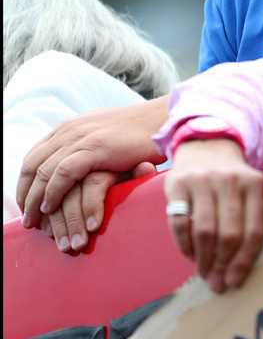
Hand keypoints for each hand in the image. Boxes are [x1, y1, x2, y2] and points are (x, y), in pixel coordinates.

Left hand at [16, 97, 169, 237]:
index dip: (25, 183)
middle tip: (27, 219)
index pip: (33, 156)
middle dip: (25, 195)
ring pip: (42, 172)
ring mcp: (80, 138)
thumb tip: (76, 165)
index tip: (27, 204)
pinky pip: (62, 174)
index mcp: (69, 128)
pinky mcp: (94, 148)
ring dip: (34, 200)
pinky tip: (51, 207)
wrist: (162, 118)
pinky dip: (53, 192)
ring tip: (35, 221)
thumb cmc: (138, 131)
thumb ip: (85, 146)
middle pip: (31, 166)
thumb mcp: (103, 134)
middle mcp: (69, 131)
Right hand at [164, 139, 262, 292]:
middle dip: (222, 264)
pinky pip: (179, 223)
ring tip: (204, 273)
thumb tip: (240, 270)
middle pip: (229, 234)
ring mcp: (202, 180)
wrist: (206, 146)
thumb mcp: (250, 191)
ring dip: (203, 259)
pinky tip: (190, 255)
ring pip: (204, 231)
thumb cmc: (231, 181)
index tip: (235, 281)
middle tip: (217, 282)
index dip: (244, 261)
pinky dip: (184, 245)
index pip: (254, 230)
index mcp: (254, 184)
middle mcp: (230, 180)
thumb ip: (251, 221)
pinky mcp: (178, 184)